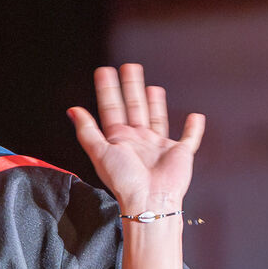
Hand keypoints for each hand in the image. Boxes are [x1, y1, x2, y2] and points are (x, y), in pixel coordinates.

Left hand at [67, 65, 203, 218]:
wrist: (149, 201)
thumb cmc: (126, 182)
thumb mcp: (100, 152)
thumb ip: (87, 130)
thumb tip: (72, 111)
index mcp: (120, 140)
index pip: (112, 108)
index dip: (108, 90)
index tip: (105, 72)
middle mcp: (139, 142)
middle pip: (135, 107)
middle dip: (131, 87)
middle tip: (129, 68)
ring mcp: (159, 147)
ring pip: (156, 118)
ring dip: (155, 102)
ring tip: (152, 87)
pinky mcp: (179, 153)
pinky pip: (189, 138)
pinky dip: (194, 129)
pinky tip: (195, 117)